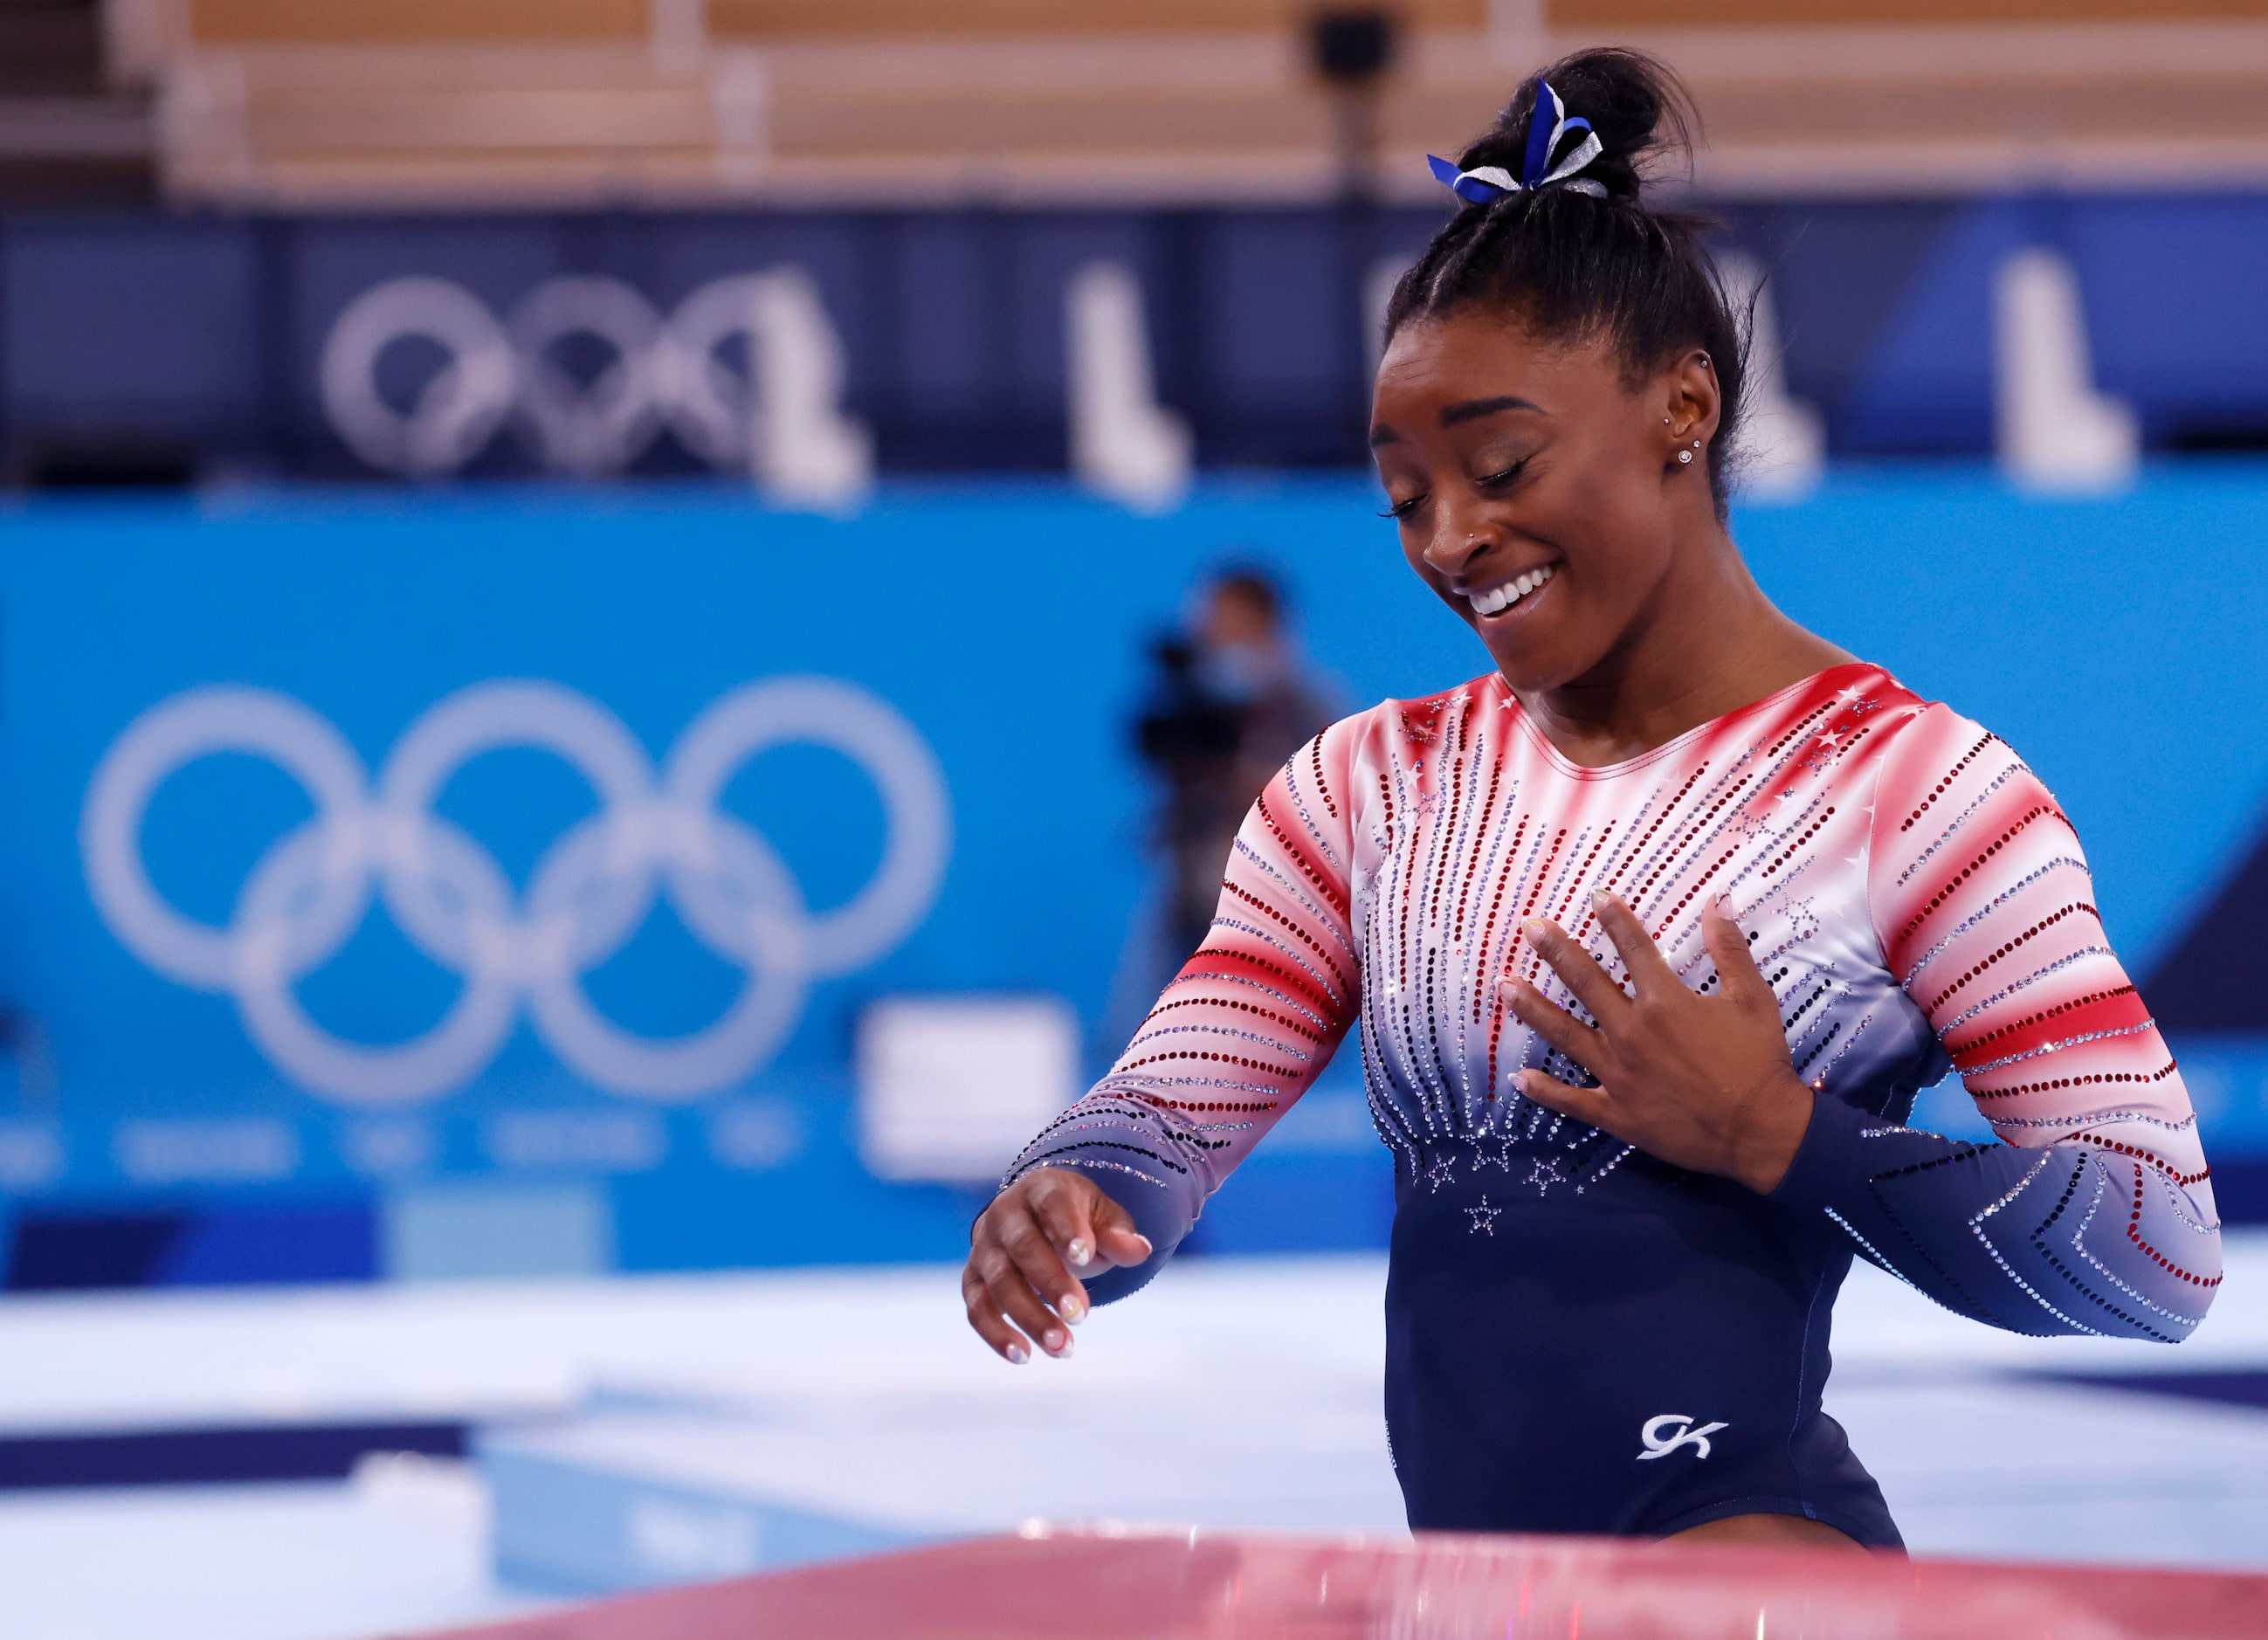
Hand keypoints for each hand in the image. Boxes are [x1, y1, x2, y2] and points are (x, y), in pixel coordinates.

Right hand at [963, 1167, 1152, 1364]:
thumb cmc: (1077, 1220)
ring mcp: (984, 1247)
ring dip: (1029, 1317)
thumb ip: (1119, 1235)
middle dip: (1051, 1283)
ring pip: (999, 1283)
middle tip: (1081, 1316)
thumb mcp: (1103, 1218)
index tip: (1085, 1258)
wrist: (1036, 1220)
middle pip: (1023, 1247)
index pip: (1051, 1205)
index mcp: (1041, 1189)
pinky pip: (977, 1308)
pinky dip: (996, 1333)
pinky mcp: (973, 1278)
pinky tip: (1023, 1356)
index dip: (1066, 1230)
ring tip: (1062, 1348)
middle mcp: (1005, 1214)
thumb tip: (1140, 1250)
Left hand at [1503, 892, 1813, 1194]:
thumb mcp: (1753, 999)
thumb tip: (1719, 902)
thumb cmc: (1760, 1062)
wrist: (1762, 1131)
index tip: (1595, 895)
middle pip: (1585, 983)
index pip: (1633, 949)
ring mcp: (1619, 1074)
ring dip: (1532, 1008)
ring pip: (1564, 1035)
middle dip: (1555, 950)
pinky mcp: (1617, 1112)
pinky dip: (1544, 1091)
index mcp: (1665, 1002)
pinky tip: (1519, 1078)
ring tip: (1504, 986)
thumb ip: (1730, 950)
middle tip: (1528, 927)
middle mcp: (1632, 1033)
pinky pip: (1571, 1101)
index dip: (1615, 919)